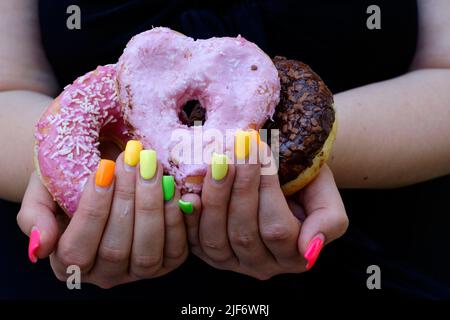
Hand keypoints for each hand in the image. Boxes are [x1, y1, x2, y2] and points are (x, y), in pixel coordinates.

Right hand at [17, 148, 187, 287]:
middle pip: (115, 250)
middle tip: (133, 160)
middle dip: (127, 200)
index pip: (77, 249)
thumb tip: (40, 246)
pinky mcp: (168, 261)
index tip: (103, 169)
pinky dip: (176, 218)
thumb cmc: (72, 183)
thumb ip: (35, 217)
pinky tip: (171, 186)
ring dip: (152, 206)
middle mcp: (104, 274)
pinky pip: (176, 249)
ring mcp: (138, 271)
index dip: (92, 209)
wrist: (105, 175)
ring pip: (147, 253)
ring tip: (152, 167)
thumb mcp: (44, 191)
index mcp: (68, 263)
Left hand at [183, 144, 347, 279]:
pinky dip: (189, 215)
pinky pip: (192, 241)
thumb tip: (308, 249)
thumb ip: (328, 222)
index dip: (266, 189)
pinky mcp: (207, 254)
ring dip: (214, 197)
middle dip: (239, 187)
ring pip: (216, 239)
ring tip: (218, 162)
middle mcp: (263, 266)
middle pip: (244, 233)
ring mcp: (232, 263)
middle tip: (237, 150)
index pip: (277, 228)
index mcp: (294, 256)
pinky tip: (191, 188)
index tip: (261, 148)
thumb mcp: (325, 197)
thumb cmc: (304, 186)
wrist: (280, 183)